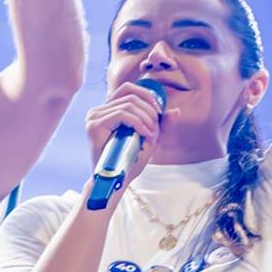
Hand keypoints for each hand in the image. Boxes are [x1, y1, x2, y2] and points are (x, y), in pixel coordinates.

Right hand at [83, 79, 164, 193]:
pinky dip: (138, 122)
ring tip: (151, 135)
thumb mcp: (148, 140)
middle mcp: (98, 110)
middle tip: (155, 128)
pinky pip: (122, 114)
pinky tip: (144, 134)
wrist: (113, 182)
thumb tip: (177, 111)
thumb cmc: (128, 162)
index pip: (128, 89)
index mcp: (107, 110)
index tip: (159, 112)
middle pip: (130, 95)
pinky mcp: (94, 126)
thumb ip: (160, 125)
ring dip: (146, 119)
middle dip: (149, 110)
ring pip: (129, 104)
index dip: (147, 96)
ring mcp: (94, 117)